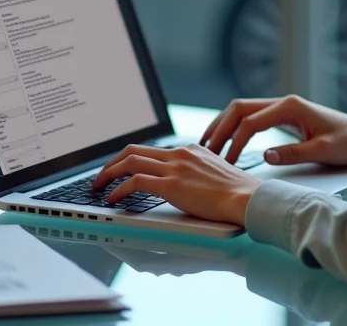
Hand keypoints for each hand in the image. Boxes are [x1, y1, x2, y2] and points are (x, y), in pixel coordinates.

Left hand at [91, 143, 261, 225]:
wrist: (247, 198)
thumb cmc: (237, 193)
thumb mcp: (213, 173)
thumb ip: (195, 173)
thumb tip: (183, 184)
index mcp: (188, 149)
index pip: (150, 149)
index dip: (129, 158)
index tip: (119, 168)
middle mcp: (179, 153)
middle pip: (134, 150)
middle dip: (111, 162)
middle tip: (101, 176)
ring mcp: (175, 167)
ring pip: (129, 162)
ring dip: (108, 174)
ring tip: (99, 186)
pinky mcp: (172, 184)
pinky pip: (136, 182)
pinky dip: (119, 189)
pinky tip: (113, 198)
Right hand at [200, 95, 346, 166]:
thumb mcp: (324, 151)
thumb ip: (294, 153)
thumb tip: (265, 156)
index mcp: (291, 107)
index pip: (252, 121)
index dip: (234, 141)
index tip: (224, 161)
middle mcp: (283, 102)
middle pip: (239, 109)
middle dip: (219, 128)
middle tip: (204, 150)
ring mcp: (282, 106)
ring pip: (241, 110)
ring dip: (223, 125)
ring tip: (208, 145)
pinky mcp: (283, 115)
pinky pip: (251, 116)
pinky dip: (235, 126)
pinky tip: (227, 141)